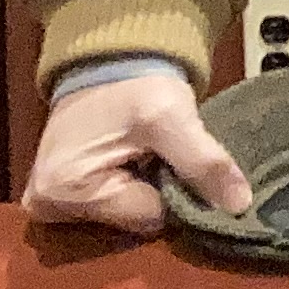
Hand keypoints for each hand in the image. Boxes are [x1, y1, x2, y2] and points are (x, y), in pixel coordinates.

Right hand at [22, 63, 252, 234]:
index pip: (148, 219)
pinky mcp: (63, 197)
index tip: (179, 161)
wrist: (108, 67)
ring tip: (148, 155)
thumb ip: (204, 161)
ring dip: (147, 190)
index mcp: (66, 191)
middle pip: (135, 221)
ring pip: (128, 215)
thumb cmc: (134, 86)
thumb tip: (239, 204)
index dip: (177, 194)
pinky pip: (115, 207)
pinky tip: (137, 162)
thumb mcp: (172, 116)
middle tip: (162, 155)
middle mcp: (49, 207)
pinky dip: (133, 188)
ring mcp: (52, 205)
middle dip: (160, 192)